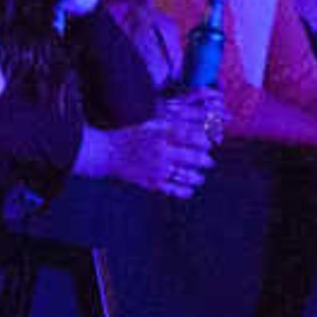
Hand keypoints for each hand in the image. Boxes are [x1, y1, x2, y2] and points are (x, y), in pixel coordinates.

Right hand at [92, 96, 218, 198]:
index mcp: (160, 135)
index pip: (190, 137)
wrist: (107, 153)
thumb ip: (171, 128)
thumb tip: (195, 131)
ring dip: (197, 177)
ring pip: (186, 176)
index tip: (208, 144)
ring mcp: (157, 169)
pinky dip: (185, 191)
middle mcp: (161, 152)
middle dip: (204, 160)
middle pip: (192, 157)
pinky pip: (173, 190)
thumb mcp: (151, 126)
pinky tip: (190, 190)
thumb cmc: (131, 137)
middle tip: (209, 162)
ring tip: (199, 177)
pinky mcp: (151, 182)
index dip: (203, 141)